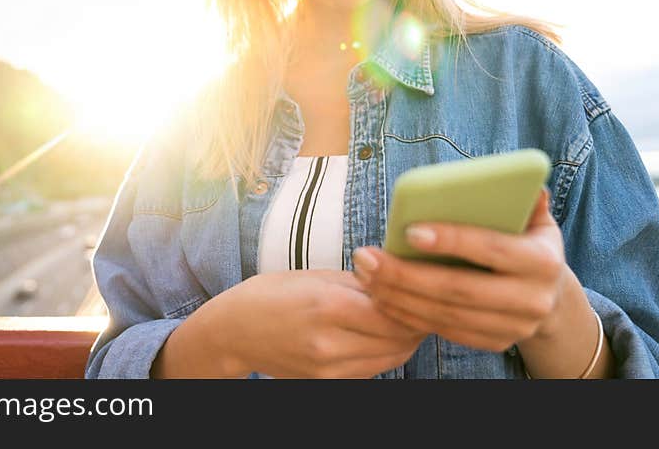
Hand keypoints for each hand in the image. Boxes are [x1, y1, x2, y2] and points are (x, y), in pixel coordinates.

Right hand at [215, 269, 426, 377]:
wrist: (234, 332)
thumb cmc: (271, 294)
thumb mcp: (314, 276)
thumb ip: (359, 281)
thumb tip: (397, 278)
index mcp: (327, 306)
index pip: (392, 311)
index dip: (414, 299)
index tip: (423, 286)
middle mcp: (330, 343)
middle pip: (398, 339)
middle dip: (417, 319)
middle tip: (424, 300)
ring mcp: (329, 369)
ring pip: (391, 358)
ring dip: (406, 338)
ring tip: (409, 316)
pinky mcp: (328, 382)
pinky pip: (373, 369)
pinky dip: (386, 352)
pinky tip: (384, 333)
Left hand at [352, 188, 568, 351]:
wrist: (549, 293)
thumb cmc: (527, 240)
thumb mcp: (534, 217)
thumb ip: (522, 198)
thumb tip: (521, 180)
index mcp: (543, 261)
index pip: (492, 248)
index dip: (452, 240)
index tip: (410, 230)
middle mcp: (533, 300)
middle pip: (459, 290)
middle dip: (406, 275)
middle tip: (366, 258)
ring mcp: (514, 328)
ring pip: (445, 314)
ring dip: (398, 296)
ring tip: (365, 274)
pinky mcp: (494, 343)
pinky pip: (444, 330)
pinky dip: (408, 315)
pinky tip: (381, 296)